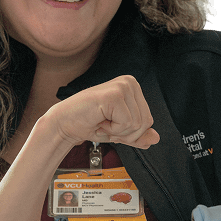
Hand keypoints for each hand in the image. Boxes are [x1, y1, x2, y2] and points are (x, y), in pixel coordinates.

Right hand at [41, 75, 159, 148]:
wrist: (64, 123)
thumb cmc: (89, 123)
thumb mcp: (119, 132)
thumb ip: (138, 135)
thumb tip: (155, 138)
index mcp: (133, 87)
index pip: (148, 120)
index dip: (130, 132)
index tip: (112, 124)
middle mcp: (129, 82)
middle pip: (146, 122)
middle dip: (125, 133)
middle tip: (106, 124)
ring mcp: (122, 87)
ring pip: (137, 125)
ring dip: (117, 131)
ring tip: (102, 121)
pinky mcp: (114, 95)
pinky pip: (127, 124)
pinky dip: (112, 129)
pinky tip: (100, 120)